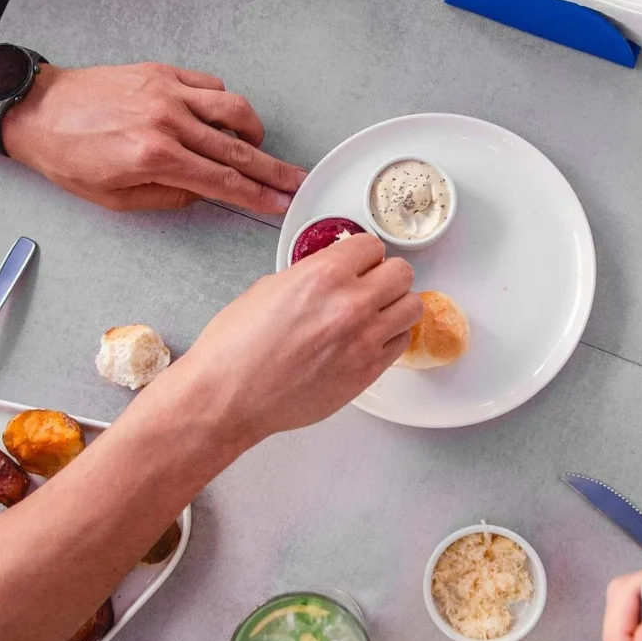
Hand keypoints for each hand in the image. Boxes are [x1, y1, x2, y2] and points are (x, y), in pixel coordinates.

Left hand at [2, 62, 303, 214]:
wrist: (38, 111)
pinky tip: (219, 119)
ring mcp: (166, 91)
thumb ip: (169, 197)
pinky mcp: (162, 72)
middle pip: (238, 149)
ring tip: (255, 147)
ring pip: (234, 109)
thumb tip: (205, 192)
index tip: (280, 203)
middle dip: (273, 170)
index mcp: (154, 157)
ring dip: (252, 131)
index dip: (257, 195)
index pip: (222, 181)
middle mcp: (166, 121)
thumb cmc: (69, 156)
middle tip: (296, 181)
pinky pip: (211, 86)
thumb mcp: (116, 198)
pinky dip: (223, 105)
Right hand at [180, 234, 421, 444]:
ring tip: (377, 314)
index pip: (372, 246)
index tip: (358, 264)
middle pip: (402, 273)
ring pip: (412, 307)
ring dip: (396, 307)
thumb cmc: (237, 345)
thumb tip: (333, 274)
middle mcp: (351, 303)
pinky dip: (390, 338)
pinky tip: (369, 340)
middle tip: (372, 287)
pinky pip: (401, 343)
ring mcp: (364, 339)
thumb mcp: (270, 287)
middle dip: (387, 276)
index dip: (364, 255)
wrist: (229, 395)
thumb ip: (311, 275)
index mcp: (324, 274)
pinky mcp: (368, 371)